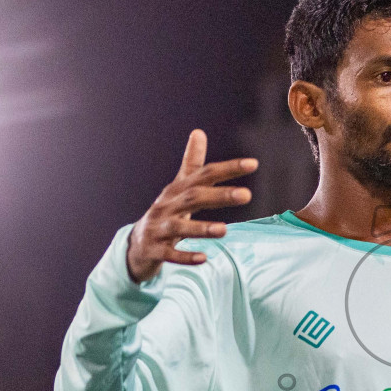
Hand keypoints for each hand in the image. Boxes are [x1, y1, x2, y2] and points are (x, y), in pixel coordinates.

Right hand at [126, 129, 255, 281]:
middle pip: (194, 198)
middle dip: (219, 196)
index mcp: (176, 190)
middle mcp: (167, 206)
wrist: (136, 244)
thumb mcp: (178, 189)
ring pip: (179, 227)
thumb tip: (199, 131)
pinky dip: (185, 256)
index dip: (227, 169)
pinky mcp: (154, 250)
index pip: (204, 175)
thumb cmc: (165, 213)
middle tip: (247, 195)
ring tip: (224, 230)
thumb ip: (191, 164)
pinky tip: (203, 259)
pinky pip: (169, 254)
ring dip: (201, 228)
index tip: (253, 164)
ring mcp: (158, 229)